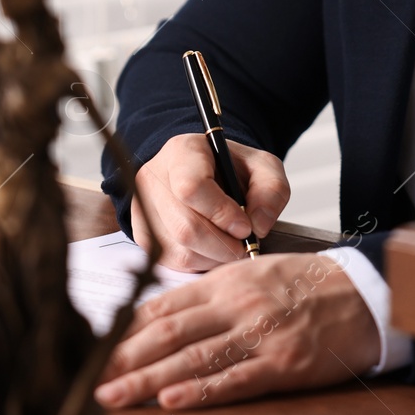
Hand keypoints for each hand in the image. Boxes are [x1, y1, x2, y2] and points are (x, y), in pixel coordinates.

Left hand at [94, 252, 379, 409]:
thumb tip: (161, 316)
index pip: (163, 306)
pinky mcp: (281, 363)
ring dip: (148, 378)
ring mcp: (259, 334)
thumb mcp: (252, 275)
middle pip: (169, 332)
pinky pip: (235, 378)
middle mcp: (236, 305)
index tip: (91, 349)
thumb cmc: (304, 284)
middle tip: (88, 378)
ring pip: (193, 357)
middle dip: (124, 358)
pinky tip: (172, 400)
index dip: (125, 330)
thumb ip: (209, 295)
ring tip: (114, 394)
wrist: (361, 292)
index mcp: (225, 282)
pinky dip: (201, 390)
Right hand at [131, 134, 289, 271]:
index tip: (245, 226)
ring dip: (214, 257)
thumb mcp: (262, 167)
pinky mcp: (144, 235)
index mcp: (182, 152)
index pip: (191, 188)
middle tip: (244, 245)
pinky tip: (213, 249)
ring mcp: (143, 208)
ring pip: (180, 250)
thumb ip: (272, 190)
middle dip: (224, 245)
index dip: (222, 213)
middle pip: (186, 226)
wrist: (205, 172)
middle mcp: (154, 178)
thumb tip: (258, 226)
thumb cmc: (231, 169)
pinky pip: (173, 263)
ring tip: (230, 245)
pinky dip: (200, 263)